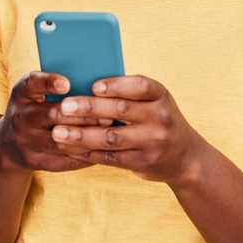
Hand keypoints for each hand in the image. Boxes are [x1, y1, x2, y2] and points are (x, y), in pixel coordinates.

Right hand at [0, 72, 110, 172]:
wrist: (8, 143)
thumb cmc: (33, 109)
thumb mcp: (34, 94)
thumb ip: (56, 87)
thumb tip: (96, 83)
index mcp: (21, 94)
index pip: (31, 84)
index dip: (48, 83)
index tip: (67, 83)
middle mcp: (20, 117)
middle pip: (52, 115)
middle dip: (82, 114)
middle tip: (108, 113)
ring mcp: (25, 141)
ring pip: (61, 141)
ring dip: (87, 136)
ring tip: (109, 131)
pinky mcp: (34, 161)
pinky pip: (63, 160)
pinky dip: (84, 155)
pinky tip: (102, 149)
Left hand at [50, 75, 206, 183]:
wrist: (185, 157)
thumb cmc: (156, 119)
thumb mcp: (152, 101)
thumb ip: (127, 93)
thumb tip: (82, 80)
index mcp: (160, 95)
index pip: (140, 86)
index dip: (116, 85)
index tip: (94, 86)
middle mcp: (160, 117)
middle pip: (121, 110)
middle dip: (89, 108)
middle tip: (64, 107)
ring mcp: (152, 142)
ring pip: (111, 137)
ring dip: (81, 134)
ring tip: (58, 132)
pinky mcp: (142, 162)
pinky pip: (109, 157)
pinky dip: (86, 152)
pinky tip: (68, 147)